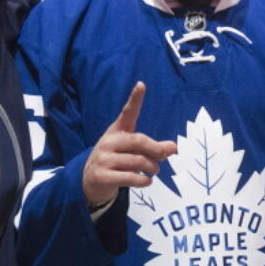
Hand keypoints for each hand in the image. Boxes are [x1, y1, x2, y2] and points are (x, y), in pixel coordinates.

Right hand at [82, 82, 176, 206]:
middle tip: (163, 157)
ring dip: (151, 168)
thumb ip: (153, 148)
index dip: (135, 99)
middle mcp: (109, 141)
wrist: (90, 181)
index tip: (141, 85)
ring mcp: (103, 159)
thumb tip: (174, 147)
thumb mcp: (133, 151)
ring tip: (153, 171)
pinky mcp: (102, 176)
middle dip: (155, 150)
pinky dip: (143, 181)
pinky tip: (146, 181)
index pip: (127, 113)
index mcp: (117, 131)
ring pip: (137, 161)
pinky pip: (130, 178)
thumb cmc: (117, 161)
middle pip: (138, 140)